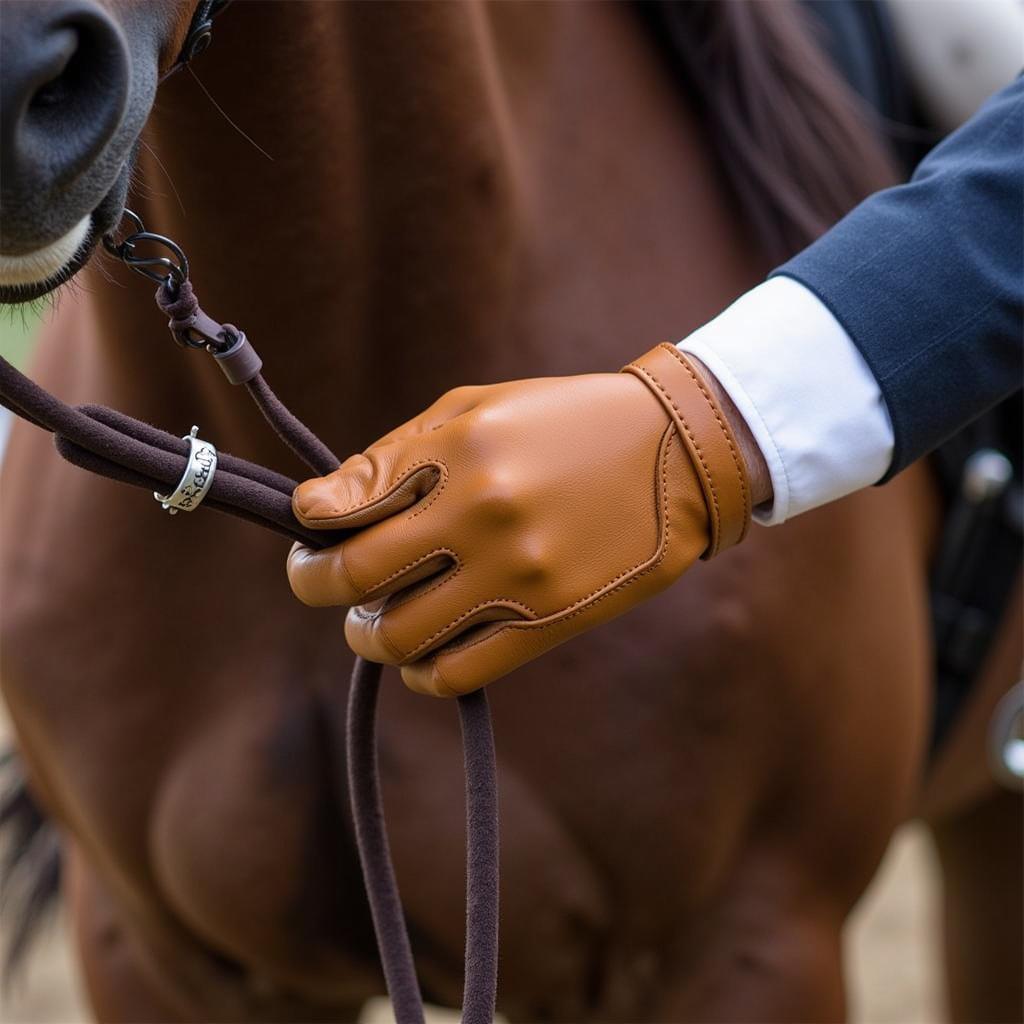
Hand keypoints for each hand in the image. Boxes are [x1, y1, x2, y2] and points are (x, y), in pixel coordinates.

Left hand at [287, 344, 752, 695]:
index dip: (309, 523)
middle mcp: (484, 516)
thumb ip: (396, 454)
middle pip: (354, 580)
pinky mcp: (549, 622)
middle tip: (321, 578)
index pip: (342, 507)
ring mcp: (519, 576)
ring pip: (396, 637)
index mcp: (460, 452)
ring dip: (366, 631)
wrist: (676, 453)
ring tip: (376, 613)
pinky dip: (420, 671)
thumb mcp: (478, 408)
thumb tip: (323, 507)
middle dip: (316, 583)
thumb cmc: (564, 422)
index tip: (312, 525)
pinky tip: (423, 648)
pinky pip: (455, 674)